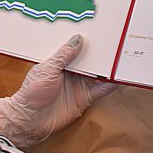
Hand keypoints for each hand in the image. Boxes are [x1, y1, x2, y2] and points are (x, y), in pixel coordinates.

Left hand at [0, 35, 116, 146]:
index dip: (87, 42)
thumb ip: (64, 55)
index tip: (100, 33)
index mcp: (60, 63)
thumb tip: (78, 39)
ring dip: (108, 69)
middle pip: (90, 61)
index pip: (77, 50)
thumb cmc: (32, 92)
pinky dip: (109, 85)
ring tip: (121, 59)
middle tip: (116, 43)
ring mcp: (79, 86)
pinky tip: (117, 79)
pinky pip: (100, 90)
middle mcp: (72, 73)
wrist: (30, 120)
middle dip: (101, 54)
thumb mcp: (47, 69)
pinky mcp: (84, 99)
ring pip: (97, 74)